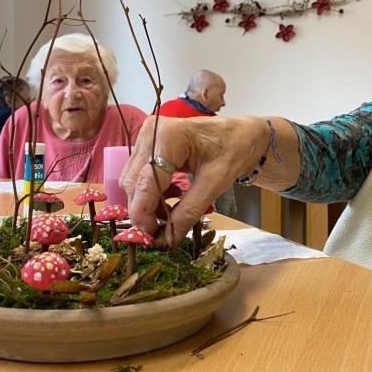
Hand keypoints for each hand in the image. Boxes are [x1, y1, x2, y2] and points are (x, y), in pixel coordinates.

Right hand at [120, 115, 269, 244]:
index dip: (144, 214)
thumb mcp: (215, 182)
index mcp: (168, 137)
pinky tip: (172, 194)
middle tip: (163, 230)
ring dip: (147, 202)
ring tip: (173, 209)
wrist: (239, 133)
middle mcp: (150, 133)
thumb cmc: (233, 150)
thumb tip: (168, 239)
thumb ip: (189, 211)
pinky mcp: (146, 144)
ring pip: (132, 181)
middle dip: (145, 210)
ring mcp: (146, 137)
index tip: (153, 238)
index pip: (144, 183)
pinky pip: (138, 175)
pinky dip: (151, 192)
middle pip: (132, 182)